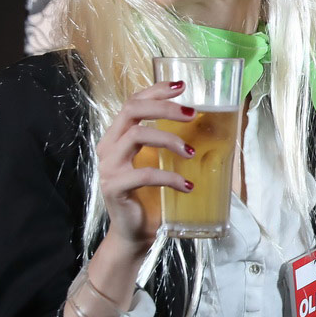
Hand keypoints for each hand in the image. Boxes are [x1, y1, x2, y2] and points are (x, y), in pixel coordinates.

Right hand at [108, 80, 198, 251]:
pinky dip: (170, 177)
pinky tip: (187, 185)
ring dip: (169, 140)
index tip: (181, 85)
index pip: (132, 102)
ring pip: (137, 136)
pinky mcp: (114, 187)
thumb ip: (170, 144)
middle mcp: (109, 147)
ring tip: (191, 152)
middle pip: (132, 111)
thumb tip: (206, 126)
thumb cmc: (151, 196)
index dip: (155, 90)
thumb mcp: (161, 163)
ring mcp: (109, 167)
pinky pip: (144, 174)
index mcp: (118, 137)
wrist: (136, 232)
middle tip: (192, 114)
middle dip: (164, 108)